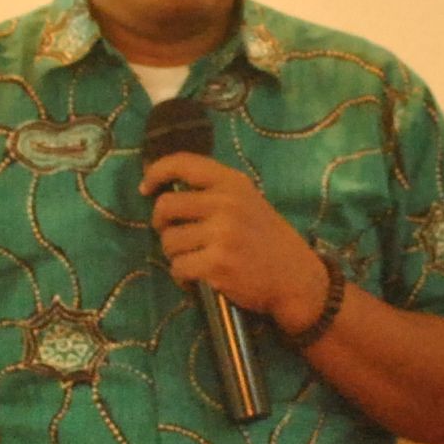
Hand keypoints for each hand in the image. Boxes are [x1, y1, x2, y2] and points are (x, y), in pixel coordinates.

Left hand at [141, 152, 330, 331]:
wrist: (296, 280)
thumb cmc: (268, 241)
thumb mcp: (249, 203)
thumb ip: (215, 193)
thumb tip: (165, 192)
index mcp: (233, 183)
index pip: (183, 163)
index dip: (156, 173)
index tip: (146, 188)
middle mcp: (226, 203)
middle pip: (166, 206)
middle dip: (161, 224)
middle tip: (173, 235)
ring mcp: (222, 234)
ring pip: (169, 242)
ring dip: (175, 256)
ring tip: (196, 261)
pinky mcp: (217, 264)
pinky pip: (178, 268)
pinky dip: (183, 278)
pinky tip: (200, 280)